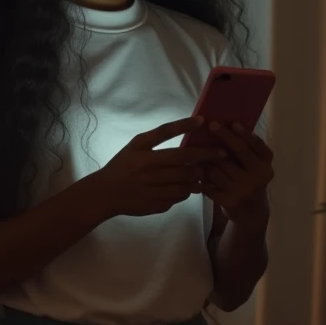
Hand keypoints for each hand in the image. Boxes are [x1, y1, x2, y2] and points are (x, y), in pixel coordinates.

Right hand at [90, 116, 226, 218]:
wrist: (105, 194)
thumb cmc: (122, 166)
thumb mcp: (134, 147)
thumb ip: (156, 140)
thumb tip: (187, 137)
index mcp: (141, 150)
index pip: (165, 133)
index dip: (184, 125)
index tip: (202, 120)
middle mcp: (147, 168)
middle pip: (183, 161)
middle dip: (205, 156)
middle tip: (220, 153)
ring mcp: (153, 188)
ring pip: (186, 181)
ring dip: (199, 176)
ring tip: (204, 171)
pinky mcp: (157, 204)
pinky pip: (180, 196)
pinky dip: (187, 190)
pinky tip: (188, 187)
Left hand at [200, 122, 273, 226]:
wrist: (251, 214)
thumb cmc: (249, 181)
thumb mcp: (255, 166)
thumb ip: (246, 150)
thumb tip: (227, 125)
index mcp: (266, 164)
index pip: (254, 146)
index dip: (243, 133)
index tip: (233, 122)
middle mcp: (258, 176)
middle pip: (236, 152)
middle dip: (223, 137)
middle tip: (211, 125)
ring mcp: (244, 190)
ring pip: (218, 167)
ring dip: (207, 159)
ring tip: (200, 153)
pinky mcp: (230, 201)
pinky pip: (209, 183)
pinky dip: (202, 177)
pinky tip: (198, 173)